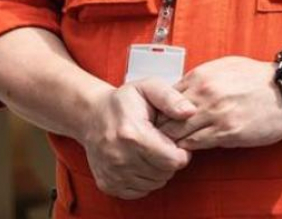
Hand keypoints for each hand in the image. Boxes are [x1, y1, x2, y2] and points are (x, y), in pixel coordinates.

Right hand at [81, 78, 195, 199]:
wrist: (91, 115)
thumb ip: (171, 98)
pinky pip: (139, 192)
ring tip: (150, 150)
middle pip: (165, 173)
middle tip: (161, 143)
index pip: (173, 160)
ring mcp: (112, 174)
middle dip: (169, 160)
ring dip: (158, 171)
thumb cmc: (123, 102)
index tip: (174, 140)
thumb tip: (190, 112)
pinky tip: (139, 161)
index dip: (181, 151)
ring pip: (154, 184)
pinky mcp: (108, 185)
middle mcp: (120, 157)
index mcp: (133, 134)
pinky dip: (144, 180)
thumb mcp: (148, 88)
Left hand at [158, 56, 281, 150]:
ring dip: (173, 142)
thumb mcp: (224, 67)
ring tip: (169, 150)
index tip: (159, 121)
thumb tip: (181, 91)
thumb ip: (200, 79)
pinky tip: (188, 151)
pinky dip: (189, 149)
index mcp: (201, 76)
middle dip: (161, 129)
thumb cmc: (257, 77)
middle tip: (158, 140)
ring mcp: (215, 113)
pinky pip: (197, 144)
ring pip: (178, 133)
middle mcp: (204, 93)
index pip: (164, 97)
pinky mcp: (228, 132)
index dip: (160, 112)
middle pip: (167, 117)